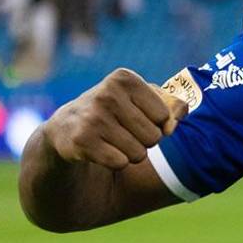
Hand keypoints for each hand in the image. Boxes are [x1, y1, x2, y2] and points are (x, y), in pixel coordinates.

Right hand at [42, 68, 188, 169]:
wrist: (67, 127)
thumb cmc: (117, 111)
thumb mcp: (143, 99)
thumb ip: (172, 106)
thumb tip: (175, 123)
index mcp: (125, 78)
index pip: (165, 116)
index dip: (157, 123)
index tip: (139, 117)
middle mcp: (107, 94)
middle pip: (154, 137)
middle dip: (145, 141)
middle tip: (124, 131)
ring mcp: (93, 117)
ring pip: (138, 153)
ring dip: (131, 153)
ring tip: (113, 140)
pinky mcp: (82, 140)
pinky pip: (120, 163)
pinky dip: (116, 162)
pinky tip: (101, 150)